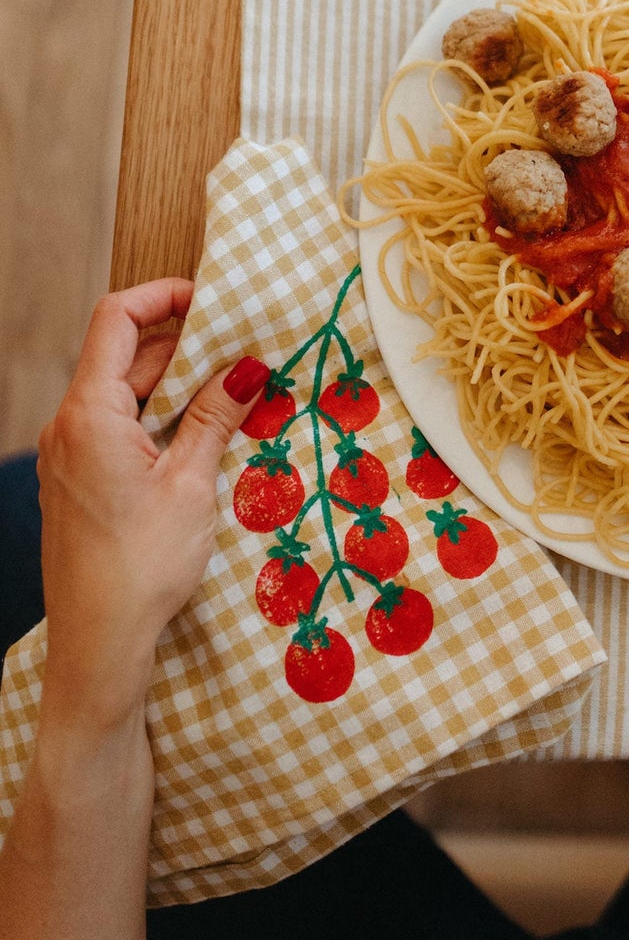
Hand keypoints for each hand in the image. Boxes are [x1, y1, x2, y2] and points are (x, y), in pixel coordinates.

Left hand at [36, 281, 264, 732]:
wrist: (98, 645)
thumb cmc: (141, 566)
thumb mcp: (191, 483)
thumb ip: (216, 416)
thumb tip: (249, 366)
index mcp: (88, 413)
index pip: (115, 317)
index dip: (163, 295)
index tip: (213, 300)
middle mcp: (68, 426)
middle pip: (122, 354)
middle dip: (183, 345)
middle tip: (244, 353)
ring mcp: (69, 455)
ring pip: (123, 393)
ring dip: (176, 385)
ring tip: (234, 397)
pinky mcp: (78, 482)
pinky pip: (117, 427)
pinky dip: (159, 418)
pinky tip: (201, 439)